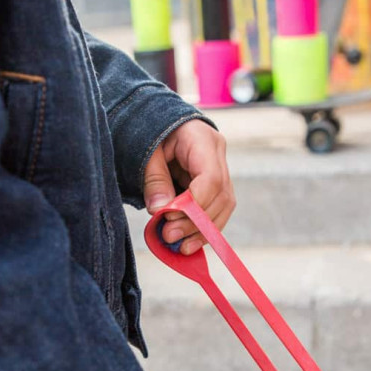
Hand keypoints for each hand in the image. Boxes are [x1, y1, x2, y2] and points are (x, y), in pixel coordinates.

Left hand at [143, 120, 235, 255]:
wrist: (158, 122)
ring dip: (203, 231)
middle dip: (196, 222)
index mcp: (203, 140)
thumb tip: (160, 211)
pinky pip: (216, 210)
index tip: (169, 218)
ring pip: (224, 207)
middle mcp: (218, 154)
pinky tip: (188, 243)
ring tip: (180, 248)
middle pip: (221, 196)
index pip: (211, 178)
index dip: (195, 204)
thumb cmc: (151, 132)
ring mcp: (220, 169)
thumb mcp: (147, 151)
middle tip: (169, 237)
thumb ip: (154, 180)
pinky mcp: (215, 184)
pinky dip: (202, 228)